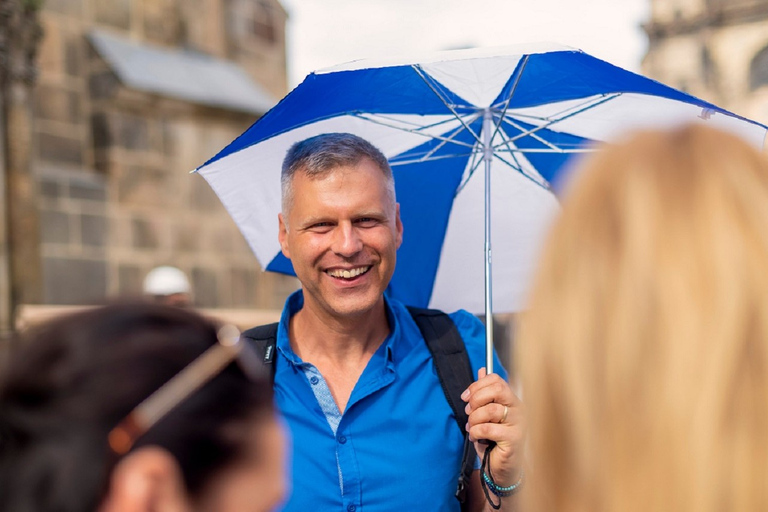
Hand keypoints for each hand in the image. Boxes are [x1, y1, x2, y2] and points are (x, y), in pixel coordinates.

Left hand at [461, 368, 524, 485]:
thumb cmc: (494, 441)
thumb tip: (482, 370)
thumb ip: (485, 393)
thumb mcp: (486, 415)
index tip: (465, 397)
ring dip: (474, 419)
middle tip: (469, 412)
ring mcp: (519, 423)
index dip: (476, 385)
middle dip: (476, 399)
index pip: (496, 380)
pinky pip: (488, 428)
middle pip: (497, 389)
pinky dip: (476, 432)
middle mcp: (519, 409)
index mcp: (512, 400)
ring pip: (490, 410)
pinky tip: (476, 437)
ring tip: (472, 428)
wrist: (502, 468)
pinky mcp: (515, 438)